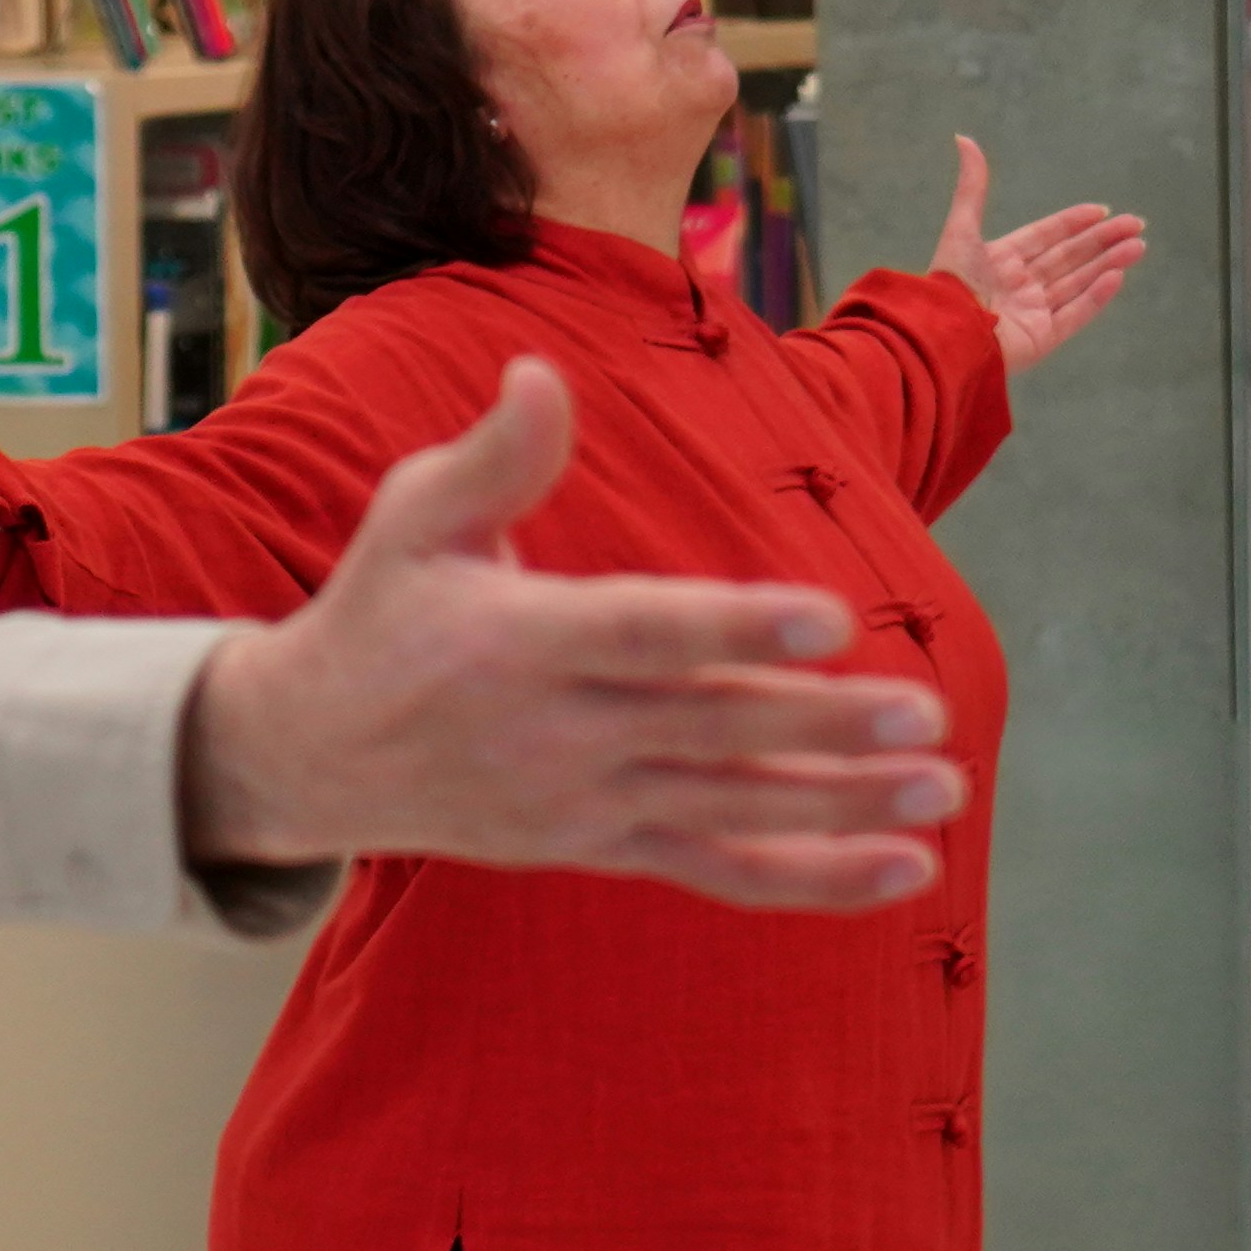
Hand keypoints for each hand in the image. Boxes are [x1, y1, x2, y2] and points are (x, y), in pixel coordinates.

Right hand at [174, 358, 956, 910]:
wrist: (308, 756)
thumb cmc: (380, 611)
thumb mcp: (412, 518)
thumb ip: (495, 457)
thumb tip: (542, 372)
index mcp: (516, 640)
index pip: (645, 634)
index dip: (739, 627)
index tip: (832, 615)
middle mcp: (556, 734)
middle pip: (709, 730)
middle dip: (823, 725)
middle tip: (926, 710)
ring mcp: (583, 804)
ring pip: (731, 809)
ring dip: (843, 806)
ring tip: (942, 786)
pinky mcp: (601, 848)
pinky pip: (719, 869)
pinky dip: (814, 878)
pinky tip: (907, 869)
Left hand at [930, 138, 1155, 375]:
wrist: (946, 334)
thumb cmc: (951, 282)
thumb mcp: (961, 228)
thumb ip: (972, 188)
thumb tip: (963, 138)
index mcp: (1001, 261)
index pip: (1045, 237)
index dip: (1073, 222)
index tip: (1102, 210)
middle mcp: (1020, 285)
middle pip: (1069, 258)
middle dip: (1102, 241)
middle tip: (1136, 224)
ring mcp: (1033, 313)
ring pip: (1078, 282)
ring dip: (1108, 263)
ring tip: (1138, 246)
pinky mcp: (1042, 339)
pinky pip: (1075, 314)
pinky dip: (1097, 296)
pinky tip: (1118, 276)